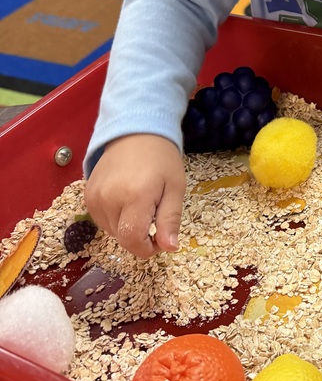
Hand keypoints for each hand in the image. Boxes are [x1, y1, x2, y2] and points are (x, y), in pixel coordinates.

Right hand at [84, 135, 185, 258]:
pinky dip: (115, 218)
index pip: (133, 241)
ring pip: (112, 232)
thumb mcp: (175, 188)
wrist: (135, 132)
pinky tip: (126, 200)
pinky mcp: (87, 196)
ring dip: (127, 227)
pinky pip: (102, 221)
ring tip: (140, 202)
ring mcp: (94, 197)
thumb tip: (170, 248)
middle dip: (140, 235)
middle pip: (122, 239)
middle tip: (154, 212)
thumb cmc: (161, 159)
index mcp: (135, 196)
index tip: (160, 239)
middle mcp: (109, 198)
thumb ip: (170, 220)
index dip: (148, 249)